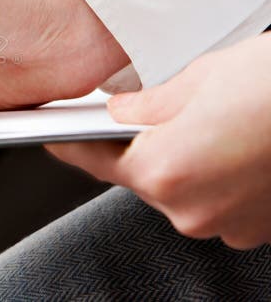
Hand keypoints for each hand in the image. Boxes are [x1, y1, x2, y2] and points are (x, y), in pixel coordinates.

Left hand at [48, 34, 270, 248]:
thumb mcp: (198, 77)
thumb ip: (146, 104)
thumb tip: (120, 112)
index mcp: (164, 170)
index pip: (94, 159)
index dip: (71, 142)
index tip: (56, 135)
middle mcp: (191, 210)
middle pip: (140, 177)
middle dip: (141, 145)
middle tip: (158, 111)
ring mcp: (227, 226)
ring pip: (180, 190)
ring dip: (183, 160)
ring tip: (213, 122)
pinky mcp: (256, 229)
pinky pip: (216, 201)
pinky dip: (216, 176)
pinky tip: (235, 144)